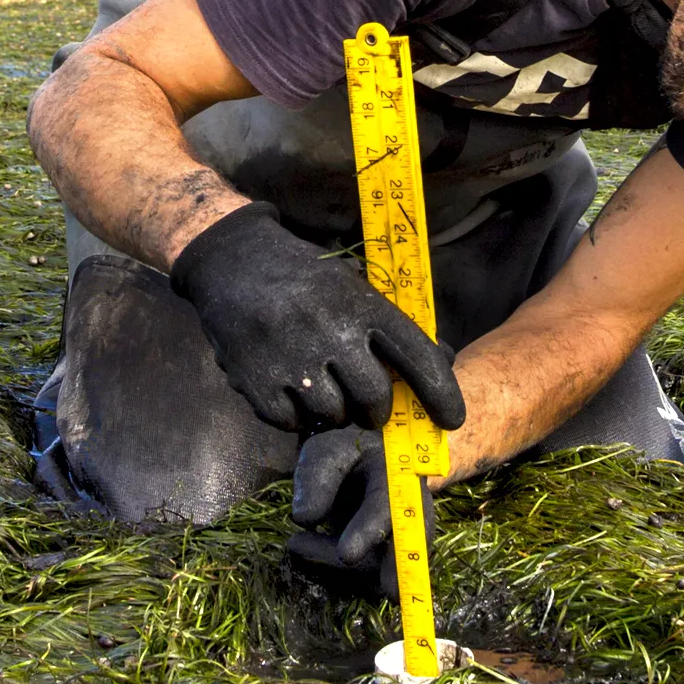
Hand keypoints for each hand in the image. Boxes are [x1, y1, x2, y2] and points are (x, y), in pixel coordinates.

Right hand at [170, 204, 464, 433]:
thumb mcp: (352, 287)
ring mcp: (291, 356)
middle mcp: (329, 329)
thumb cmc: (303, 280)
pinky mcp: (255, 379)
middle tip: (367, 406)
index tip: (453, 420)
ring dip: (332, 411)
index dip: (441, 393)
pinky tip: (287, 386)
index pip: (416, 355)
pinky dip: (293, 415)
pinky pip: (290, 422)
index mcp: (360, 303)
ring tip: (319, 385)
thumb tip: (443, 362)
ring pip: (333, 415)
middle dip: (375, 410)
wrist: (231, 261)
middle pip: (374, 398)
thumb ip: (392, 326)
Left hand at [286, 426, 435, 601]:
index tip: (346, 555)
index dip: (369, 532)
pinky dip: (332, 573)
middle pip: (406, 551)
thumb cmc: (348, 457)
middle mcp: (409, 515)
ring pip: (380, 572)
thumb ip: (316, 478)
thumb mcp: (327, 452)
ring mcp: (402, 545)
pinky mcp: (385, 566)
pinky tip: (305, 549)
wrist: (369, 468)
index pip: (388, 508)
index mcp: (398, 479)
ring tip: (295, 542)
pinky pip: (364, 582)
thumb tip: (305, 519)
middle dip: (394, 572)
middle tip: (371, 584)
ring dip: (337, 568)